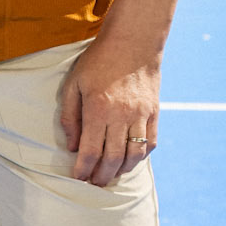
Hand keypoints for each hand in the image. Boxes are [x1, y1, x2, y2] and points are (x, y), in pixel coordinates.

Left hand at [59, 32, 158, 186]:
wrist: (133, 41)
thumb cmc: (98, 61)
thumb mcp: (74, 84)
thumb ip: (70, 116)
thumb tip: (73, 145)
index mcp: (98, 109)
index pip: (91, 151)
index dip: (83, 169)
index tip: (78, 177)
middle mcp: (121, 116)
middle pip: (113, 159)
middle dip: (101, 176)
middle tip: (94, 183)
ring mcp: (141, 115)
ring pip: (134, 155)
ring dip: (122, 170)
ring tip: (111, 175)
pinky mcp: (155, 112)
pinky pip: (151, 143)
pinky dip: (141, 157)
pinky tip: (130, 160)